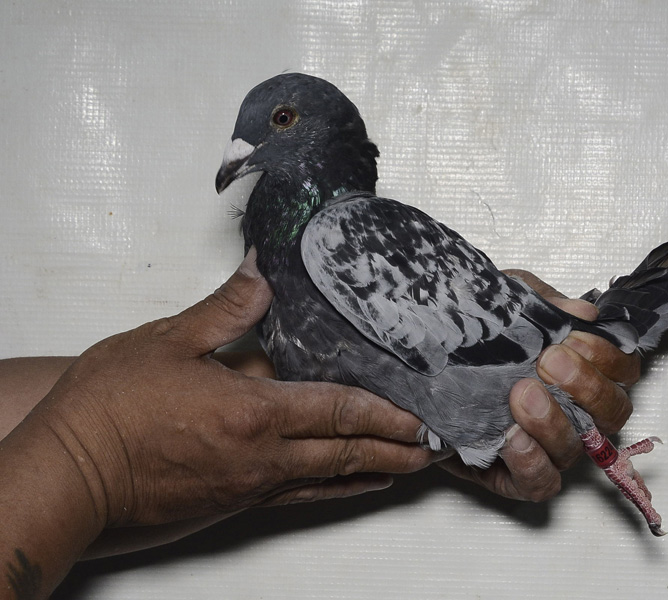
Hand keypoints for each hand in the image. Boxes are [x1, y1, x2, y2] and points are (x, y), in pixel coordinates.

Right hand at [26, 248, 435, 528]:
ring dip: (375, 471)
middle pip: (346, 452)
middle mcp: (262, 458)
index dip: (386, 414)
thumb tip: (261, 272)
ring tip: (410, 467)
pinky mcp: (235, 505)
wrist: (70, 475)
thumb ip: (225, 309)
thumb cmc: (110, 411)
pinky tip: (353, 484)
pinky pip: (300, 498)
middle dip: (396, 449)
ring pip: (329, 480)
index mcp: (252, 413)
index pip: (338, 410)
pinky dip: (336, 491)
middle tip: (436, 449)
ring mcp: (251, 487)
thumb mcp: (167, 341)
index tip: (421, 417)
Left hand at [439, 269, 639, 500]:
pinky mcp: (517, 475)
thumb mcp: (506, 307)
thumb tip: (582, 311)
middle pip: (612, 413)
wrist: (424, 369)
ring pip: (576, 449)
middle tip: (548, 361)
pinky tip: (511, 437)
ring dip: (552, 422)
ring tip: (521, 395)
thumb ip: (544, 306)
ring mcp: (550, 447)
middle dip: (585, 386)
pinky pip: (541, 483)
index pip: (623, 372)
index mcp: (582, 372)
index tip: (574, 339)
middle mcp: (575, 413)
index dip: (608, 358)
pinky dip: (531, 462)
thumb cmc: (474, 340)